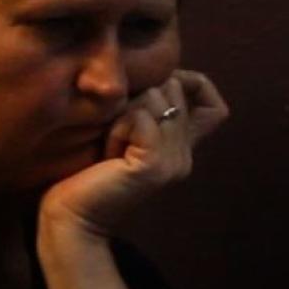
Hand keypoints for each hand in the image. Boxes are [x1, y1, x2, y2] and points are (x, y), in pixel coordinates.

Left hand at [39, 71, 228, 240]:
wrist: (73, 215)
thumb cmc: (88, 167)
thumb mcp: (124, 128)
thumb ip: (147, 107)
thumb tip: (162, 73)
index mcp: (181, 148)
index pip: (216, 107)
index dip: (193, 84)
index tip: (154, 93)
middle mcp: (184, 157)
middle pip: (174, 88)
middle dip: (137, 98)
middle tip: (118, 134)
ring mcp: (173, 162)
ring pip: (156, 97)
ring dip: (123, 114)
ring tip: (112, 145)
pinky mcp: (154, 165)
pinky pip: (139, 116)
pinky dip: (118, 126)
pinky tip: (109, 152)